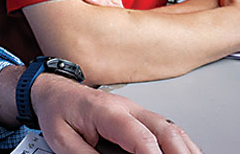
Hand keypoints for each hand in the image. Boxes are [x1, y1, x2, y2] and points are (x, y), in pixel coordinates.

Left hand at [32, 73, 201, 153]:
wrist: (54, 92)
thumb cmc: (58, 111)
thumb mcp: (62, 141)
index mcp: (107, 111)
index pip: (141, 137)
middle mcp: (128, 108)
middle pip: (165, 129)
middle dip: (180, 153)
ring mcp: (137, 110)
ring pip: (171, 128)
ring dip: (185, 149)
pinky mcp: (140, 117)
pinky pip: (167, 128)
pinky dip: (180, 144)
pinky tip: (186, 153)